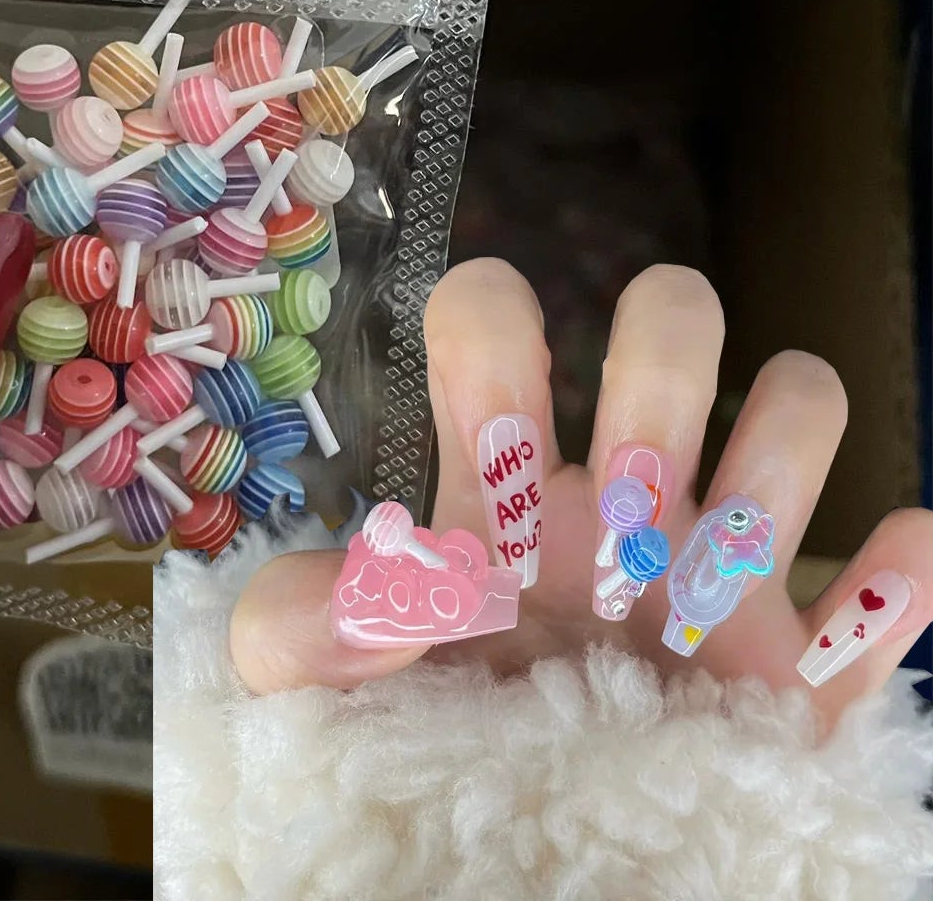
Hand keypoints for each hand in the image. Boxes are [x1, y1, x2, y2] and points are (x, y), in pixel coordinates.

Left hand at [231, 261, 932, 724]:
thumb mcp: (313, 683)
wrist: (508, 850)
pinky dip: (898, 578)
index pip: (494, 317)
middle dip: (663, 369)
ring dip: (783, 451)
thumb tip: (373, 592)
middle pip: (674, 323)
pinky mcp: (798, 670)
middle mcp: (616, 488)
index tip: (491, 426)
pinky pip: (884, 592)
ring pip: (800, 407)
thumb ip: (292, 622)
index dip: (495, 330)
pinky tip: (868, 584)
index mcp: (498, 474)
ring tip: (715, 564)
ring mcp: (719, 566)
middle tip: (625, 488)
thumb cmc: (407, 736)